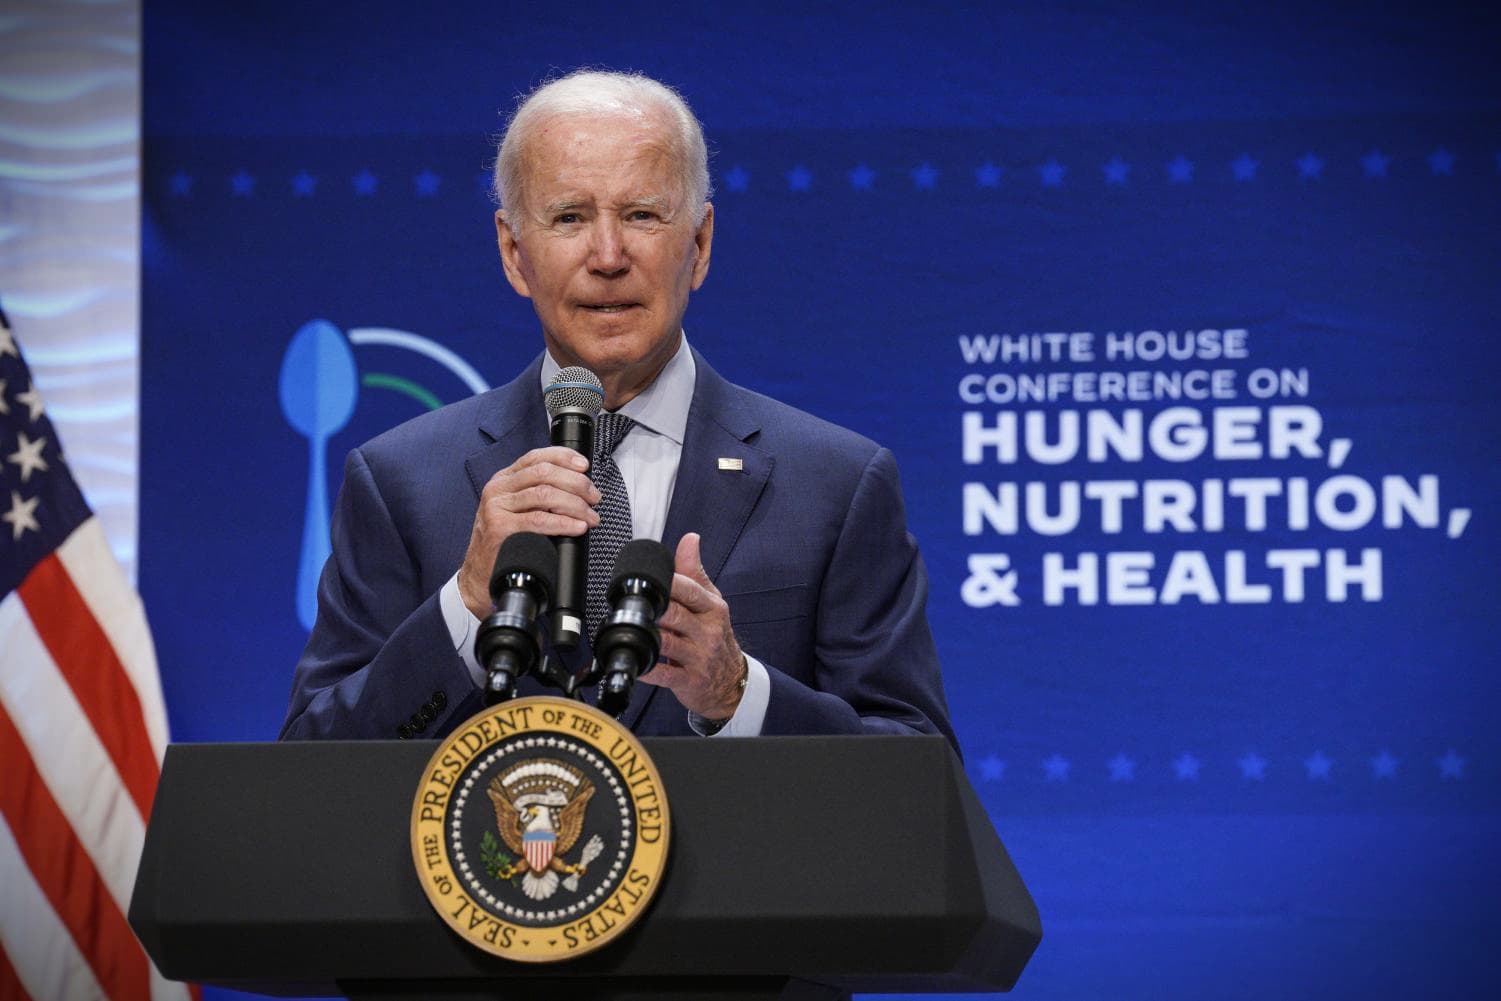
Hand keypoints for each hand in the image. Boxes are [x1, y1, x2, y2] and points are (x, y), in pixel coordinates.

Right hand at [456, 446, 599, 617]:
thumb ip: (538, 494)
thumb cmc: (505, 542)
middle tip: (594, 498)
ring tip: (590, 517)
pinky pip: (539, 520)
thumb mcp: (517, 509)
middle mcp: (498, 489)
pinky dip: (563, 522)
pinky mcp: (499, 528)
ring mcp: (496, 507)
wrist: (481, 574)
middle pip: (544, 473)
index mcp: (504, 479)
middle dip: (576, 483)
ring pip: (545, 494)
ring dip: (575, 504)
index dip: (564, 457)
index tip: (584, 466)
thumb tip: (578, 488)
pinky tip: (577, 527)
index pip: (536, 457)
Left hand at [640, 533, 746, 719]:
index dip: (667, 582)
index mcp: (712, 608)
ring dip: (645, 635)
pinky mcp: (689, 680)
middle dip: (652, 608)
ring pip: (667, 642)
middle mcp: (708, 632)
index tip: (646, 577)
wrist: (730, 681)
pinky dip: (647, 667)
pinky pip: (664, 673)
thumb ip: (695, 572)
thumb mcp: (711, 602)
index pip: (689, 590)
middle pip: (675, 614)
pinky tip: (636, 661)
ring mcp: (699, 657)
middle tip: (631, 602)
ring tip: (627, 626)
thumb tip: (690, 539)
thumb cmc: (716, 635)